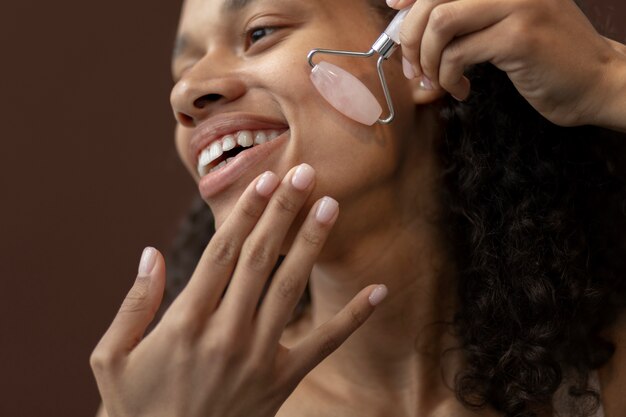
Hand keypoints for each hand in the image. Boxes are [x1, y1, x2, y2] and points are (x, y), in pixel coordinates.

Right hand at [90, 164, 386, 416]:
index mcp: (185, 321)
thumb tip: (150, 254)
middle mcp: (225, 332)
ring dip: (312, 243)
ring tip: (329, 205)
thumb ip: (133, 303)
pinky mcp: (282, 380)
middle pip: (261, 258)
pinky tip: (378, 289)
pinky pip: (325, 344)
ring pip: (290, 287)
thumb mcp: (112, 357)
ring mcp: (258, 357)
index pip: (223, 253)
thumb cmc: (137, 405)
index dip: (245, 212)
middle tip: (304, 173)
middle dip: (283, 211)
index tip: (264, 180)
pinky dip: (354, 317)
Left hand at [389, 0, 625, 129]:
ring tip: (437, 81)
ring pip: (440, 23)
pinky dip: (448, 77)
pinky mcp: (518, 36)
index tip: (394, 7)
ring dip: (426, 60)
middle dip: (410, 38)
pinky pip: (457, 54)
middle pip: (432, 1)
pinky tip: (461, 89)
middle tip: (414, 67)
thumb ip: (469, 18)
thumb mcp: (507, 25)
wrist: (596, 81)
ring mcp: (516, 5)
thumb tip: (409, 20)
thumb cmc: (547, 58)